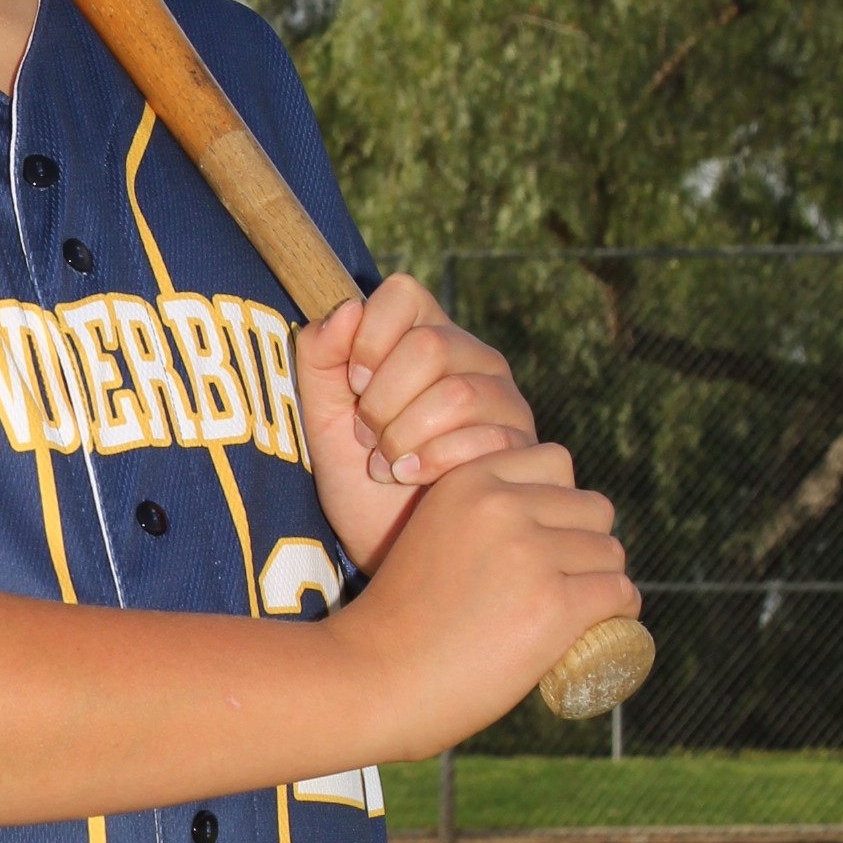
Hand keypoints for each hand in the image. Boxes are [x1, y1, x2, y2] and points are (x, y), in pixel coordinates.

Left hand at [294, 274, 538, 572]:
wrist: (389, 548)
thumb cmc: (358, 476)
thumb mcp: (322, 417)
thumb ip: (321, 357)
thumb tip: (347, 309)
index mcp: (425, 335)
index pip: (404, 294)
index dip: (369, 337)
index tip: (353, 384)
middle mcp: (473, 358)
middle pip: (429, 346)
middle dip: (383, 401)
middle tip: (367, 437)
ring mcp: (504, 400)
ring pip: (456, 394)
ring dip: (405, 436)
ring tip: (386, 464)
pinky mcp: (522, 446)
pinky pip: (481, 439)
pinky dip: (431, 462)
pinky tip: (411, 479)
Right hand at [328, 443, 639, 758]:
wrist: (372, 680)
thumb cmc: (399, 622)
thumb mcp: (433, 537)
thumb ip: (478, 520)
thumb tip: (544, 526)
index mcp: (468, 480)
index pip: (555, 462)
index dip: (558, 503)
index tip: (545, 542)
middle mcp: (501, 506)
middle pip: (593, 507)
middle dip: (585, 543)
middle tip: (563, 584)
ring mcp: (530, 553)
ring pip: (610, 553)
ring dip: (602, 581)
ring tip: (576, 612)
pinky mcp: (554, 603)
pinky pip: (619, 594)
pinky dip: (621, 612)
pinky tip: (605, 626)